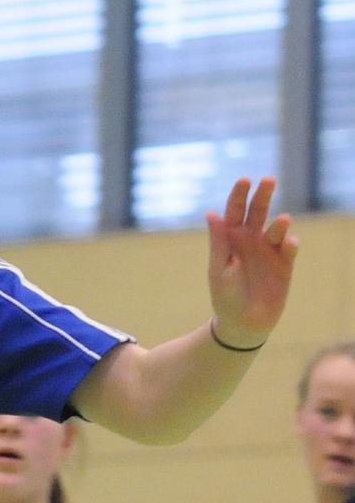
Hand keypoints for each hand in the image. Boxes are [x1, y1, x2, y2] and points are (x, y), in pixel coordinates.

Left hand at [206, 177, 297, 349]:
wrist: (242, 322)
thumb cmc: (224, 295)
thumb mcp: (218, 269)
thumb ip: (218, 242)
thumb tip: (211, 213)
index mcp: (230, 237)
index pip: (234, 210)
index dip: (239, 194)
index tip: (245, 180)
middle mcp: (251, 239)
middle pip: (258, 211)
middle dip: (263, 195)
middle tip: (268, 180)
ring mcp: (268, 250)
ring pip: (276, 228)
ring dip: (280, 223)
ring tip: (283, 220)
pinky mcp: (284, 264)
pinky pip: (289, 249)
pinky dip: (290, 244)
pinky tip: (288, 243)